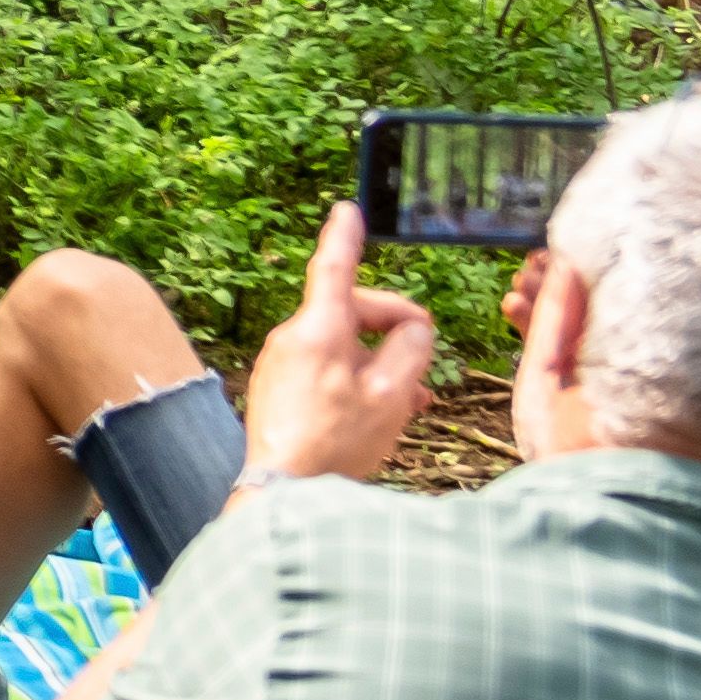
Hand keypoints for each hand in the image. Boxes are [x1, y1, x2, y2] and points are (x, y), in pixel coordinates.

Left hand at [240, 196, 436, 492]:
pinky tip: (381, 413)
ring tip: (411, 402)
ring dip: (379, 366)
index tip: (347, 209)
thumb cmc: (336, 442)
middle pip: (351, 312)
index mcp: (317, 329)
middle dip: (392, 333)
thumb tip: (414, 329)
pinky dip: (356, 381)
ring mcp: (280, 363)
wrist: (282, 490)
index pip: (334, 267)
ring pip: (343, 348)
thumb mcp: (391, 395)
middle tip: (423, 368)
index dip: (345, 236)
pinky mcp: (277, 388)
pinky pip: (325, 370)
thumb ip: (410, 351)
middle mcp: (292, 337)